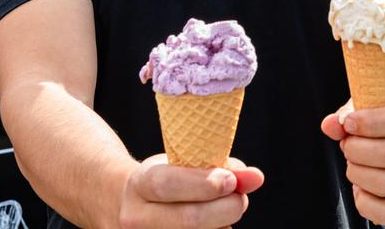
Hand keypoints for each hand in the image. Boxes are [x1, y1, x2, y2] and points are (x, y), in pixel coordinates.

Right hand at [117, 154, 264, 228]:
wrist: (129, 205)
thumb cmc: (166, 180)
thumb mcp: (182, 163)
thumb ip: (220, 166)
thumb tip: (255, 178)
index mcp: (139, 185)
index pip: (167, 185)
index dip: (203, 184)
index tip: (230, 181)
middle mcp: (136, 218)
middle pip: (188, 219)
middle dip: (225, 208)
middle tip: (240, 199)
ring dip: (222, 225)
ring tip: (223, 211)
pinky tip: (214, 226)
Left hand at [320, 96, 384, 224]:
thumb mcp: (371, 102)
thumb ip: (348, 113)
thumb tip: (330, 125)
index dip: (372, 123)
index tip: (349, 123)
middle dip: (358, 149)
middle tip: (347, 143)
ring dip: (358, 173)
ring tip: (352, 161)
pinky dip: (365, 201)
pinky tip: (360, 184)